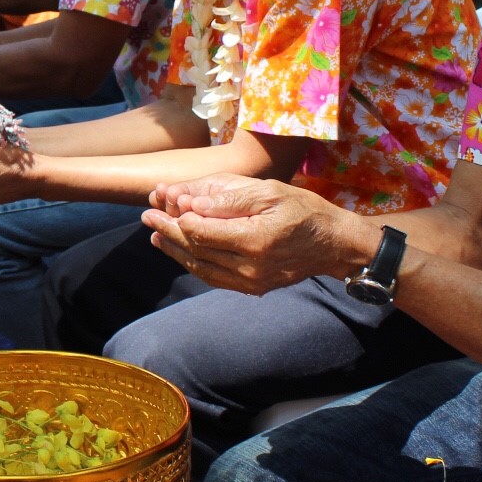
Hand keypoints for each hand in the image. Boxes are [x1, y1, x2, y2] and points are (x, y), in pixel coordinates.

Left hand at [141, 175, 357, 295]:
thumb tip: (191, 203)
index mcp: (254, 239)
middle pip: (196, 250)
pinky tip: (179, 252)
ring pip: (201, 267)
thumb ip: (229, 198)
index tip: (158, 205)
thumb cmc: (304, 210)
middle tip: (147, 218)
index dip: (175, 219)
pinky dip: (193, 264)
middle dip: (168, 233)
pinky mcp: (252, 288)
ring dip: (175, 251)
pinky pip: (214, 277)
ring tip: (155, 235)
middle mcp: (250, 266)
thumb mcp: (269, 193)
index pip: (200, 232)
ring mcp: (251, 282)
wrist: (333, 244)